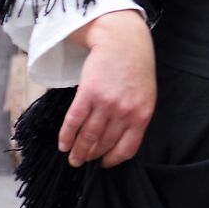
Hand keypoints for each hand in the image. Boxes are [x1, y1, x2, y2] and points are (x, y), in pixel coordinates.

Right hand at [61, 10, 156, 167]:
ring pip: (89, 135)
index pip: (127, 148)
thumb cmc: (135, 70)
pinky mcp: (88, 94)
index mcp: (142, 115)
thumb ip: (135, 116)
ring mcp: (106, 104)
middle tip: (81, 163)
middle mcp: (125, 112)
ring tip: (71, 158)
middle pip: (105, 143)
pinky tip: (62, 144)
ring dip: (78, 150)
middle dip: (91, 156)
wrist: (123, 43)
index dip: (113, 159)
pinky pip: (75, 121)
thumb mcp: (145, 96)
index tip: (103, 164)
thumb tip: (119, 139)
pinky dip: (67, 135)